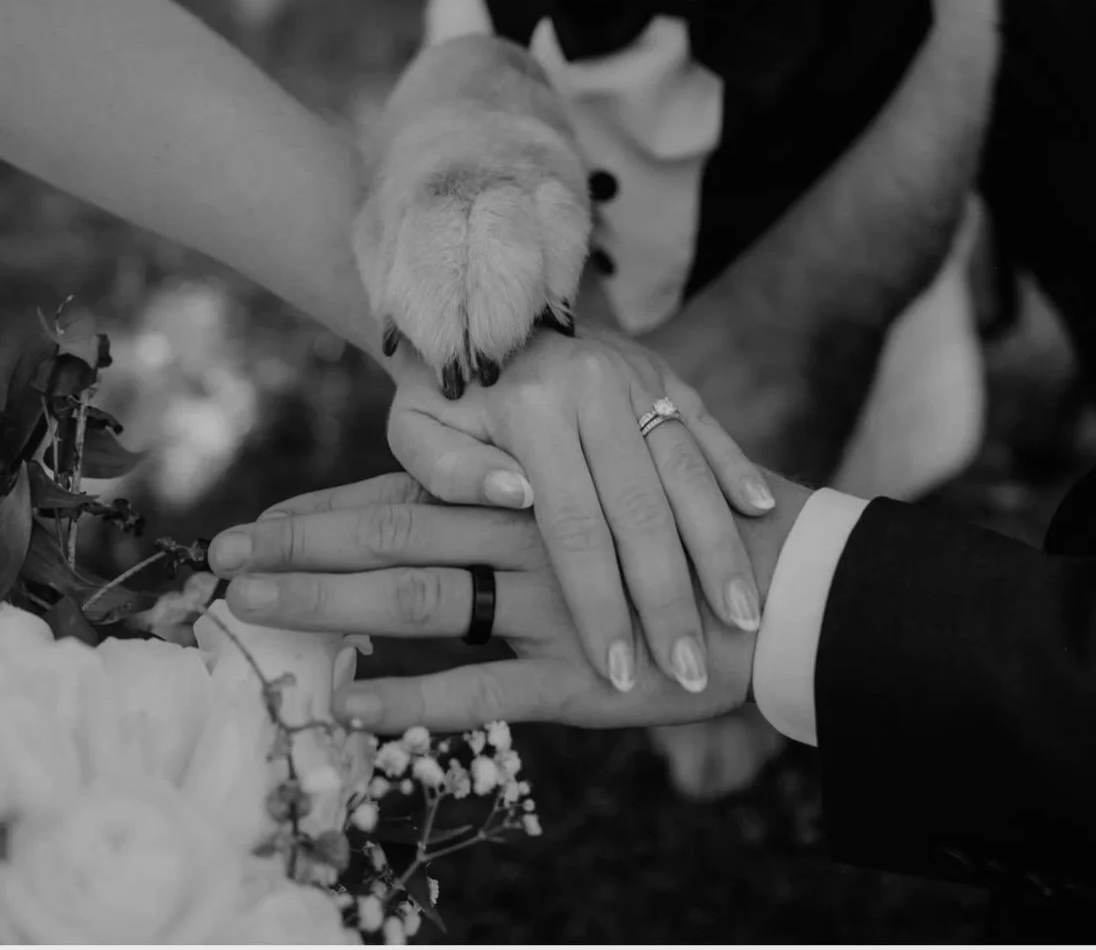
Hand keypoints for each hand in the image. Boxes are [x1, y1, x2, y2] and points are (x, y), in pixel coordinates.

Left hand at [208, 471, 811, 732]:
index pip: (410, 491)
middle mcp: (535, 530)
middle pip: (399, 534)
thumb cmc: (685, 525)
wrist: (784, 583)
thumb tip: (447, 496)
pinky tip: (352, 706)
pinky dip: (416, 698)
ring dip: (334, 607)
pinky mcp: (586, 674)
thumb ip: (522, 485)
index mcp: (535, 480)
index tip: (252, 527)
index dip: (325, 509)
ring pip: (426, 598)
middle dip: (303, 552)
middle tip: (221, 565)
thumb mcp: (607, 478)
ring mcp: (556, 602)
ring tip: (254, 617)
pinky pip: (487, 689)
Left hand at [377, 328, 777, 697]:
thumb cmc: (441, 397)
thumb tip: (516, 496)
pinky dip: (736, 471)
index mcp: (531, 409)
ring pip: (687, 473)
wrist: (476, 307)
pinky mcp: (664, 373)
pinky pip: (707, 428)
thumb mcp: (415, 430)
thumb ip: (448, 471)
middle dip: (672, 599)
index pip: (574, 524)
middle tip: (694, 672)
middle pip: (643, 510)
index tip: (617, 670)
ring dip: (719, 551)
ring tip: (745, 618)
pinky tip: (763, 515)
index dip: (599, 602)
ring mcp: (637, 379)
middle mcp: (592, 389)